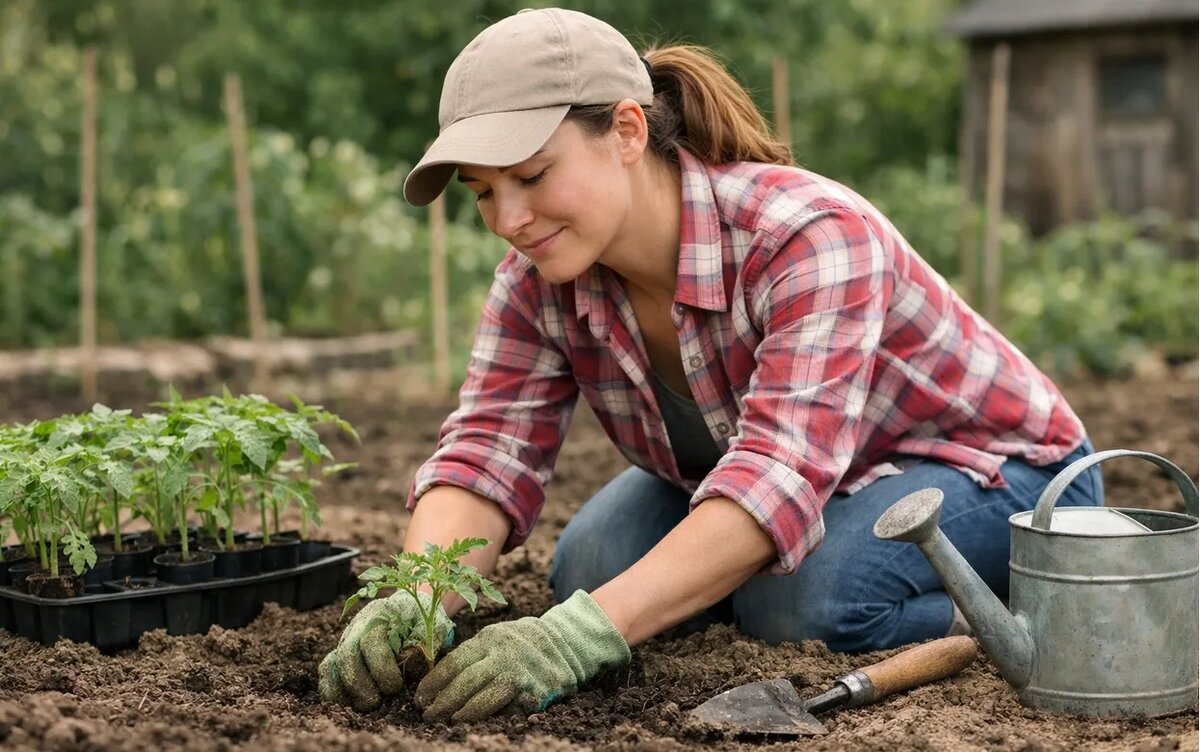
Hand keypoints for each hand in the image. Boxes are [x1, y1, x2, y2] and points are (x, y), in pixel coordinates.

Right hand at [318, 591, 453, 710]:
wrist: (412, 610)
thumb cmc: (424, 621)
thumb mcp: (431, 626)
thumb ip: (423, 645)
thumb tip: (411, 668)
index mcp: (380, 614)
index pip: (371, 641)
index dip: (381, 668)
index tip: (395, 687)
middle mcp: (357, 626)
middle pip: (346, 654)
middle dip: (359, 684)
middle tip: (375, 702)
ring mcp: (345, 641)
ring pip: (330, 666)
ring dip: (343, 692)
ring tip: (362, 707)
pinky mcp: (340, 656)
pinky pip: (327, 674)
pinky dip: (333, 692)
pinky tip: (350, 705)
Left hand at [415, 590, 629, 721]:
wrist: (567, 642)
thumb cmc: (522, 644)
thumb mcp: (497, 637)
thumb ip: (473, 654)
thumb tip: (436, 683)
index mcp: (488, 639)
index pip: (453, 662)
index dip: (433, 683)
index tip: (419, 699)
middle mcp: (502, 653)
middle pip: (465, 681)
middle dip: (443, 702)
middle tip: (428, 716)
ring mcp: (520, 672)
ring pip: (484, 697)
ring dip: (464, 712)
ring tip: (450, 721)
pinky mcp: (535, 690)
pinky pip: (508, 708)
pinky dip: (490, 717)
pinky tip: (478, 723)